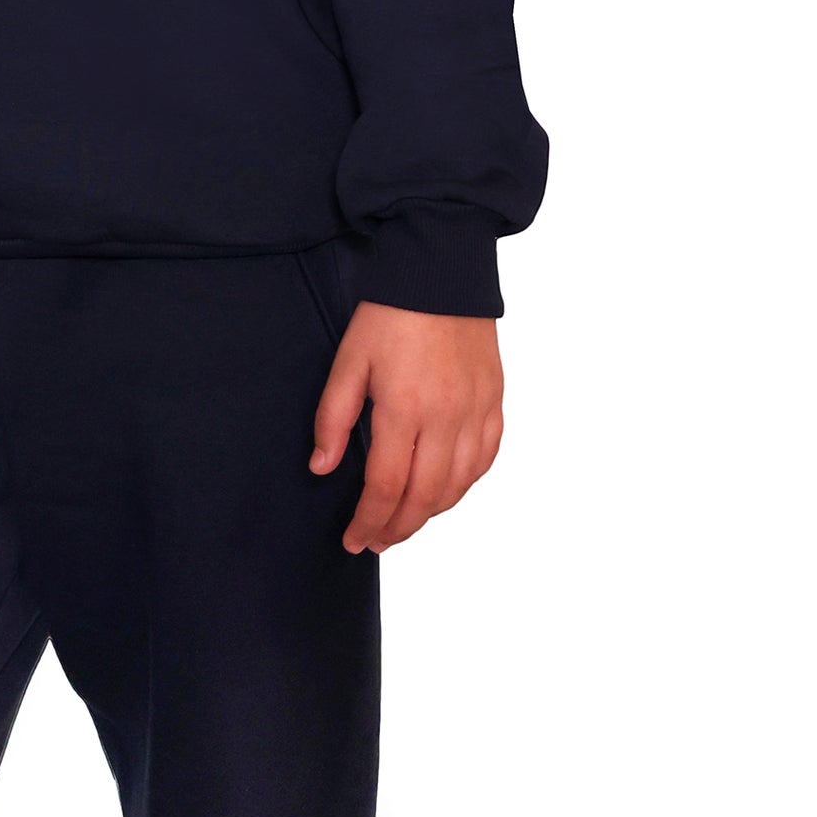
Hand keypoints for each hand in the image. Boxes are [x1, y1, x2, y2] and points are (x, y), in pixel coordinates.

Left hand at [310, 303, 503, 553]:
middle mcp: (447, 417)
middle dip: (398, 528)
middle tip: (376, 542)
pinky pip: (486, 458)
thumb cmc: (390, 315)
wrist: (441, 273)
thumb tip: (322, 467)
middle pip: (426, 496)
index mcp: (405, 409)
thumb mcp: (348, 361)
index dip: (369, 521)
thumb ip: (334, 418)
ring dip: (431, 513)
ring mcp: (477, 410)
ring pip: (459, 485)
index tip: (354, 540)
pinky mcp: (495, 400)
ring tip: (404, 523)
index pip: (387, 486)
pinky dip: (465, 484)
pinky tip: (445, 491)